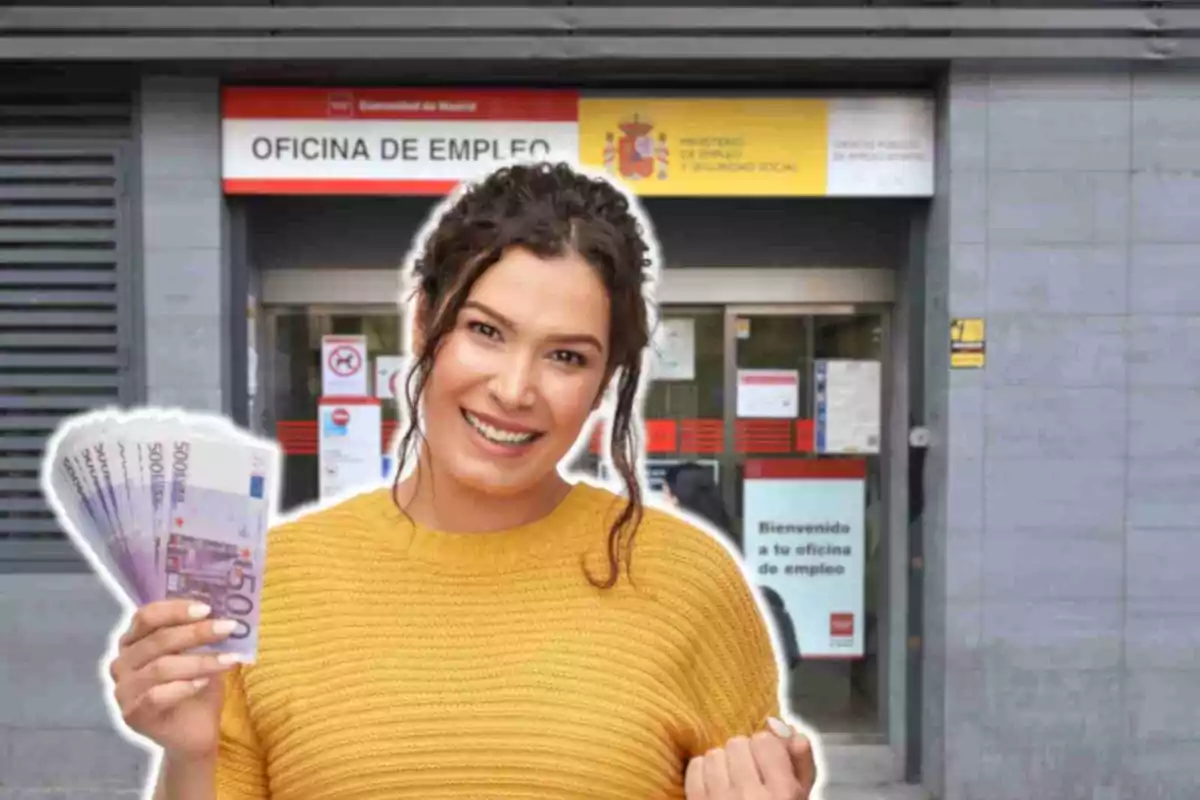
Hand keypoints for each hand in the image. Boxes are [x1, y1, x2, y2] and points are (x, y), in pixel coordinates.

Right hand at [107, 599, 239, 760]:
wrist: (194, 732)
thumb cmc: (196, 686)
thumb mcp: (201, 654)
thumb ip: (202, 633)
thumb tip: (223, 612)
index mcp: (134, 641)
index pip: (146, 616)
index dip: (176, 609)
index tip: (207, 608)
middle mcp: (122, 663)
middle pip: (157, 640)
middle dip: (196, 632)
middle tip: (227, 628)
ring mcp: (124, 690)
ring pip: (161, 667)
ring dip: (200, 661)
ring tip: (229, 660)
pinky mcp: (133, 715)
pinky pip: (156, 696)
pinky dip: (183, 687)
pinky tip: (204, 683)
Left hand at [685, 719, 816, 799]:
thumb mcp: (800, 799)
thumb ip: (801, 764)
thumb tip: (789, 730)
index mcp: (783, 794)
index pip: (765, 741)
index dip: (766, 748)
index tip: (766, 762)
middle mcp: (751, 796)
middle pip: (738, 743)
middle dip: (743, 755)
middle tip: (748, 773)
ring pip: (715, 754)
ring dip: (722, 763)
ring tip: (730, 780)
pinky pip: (695, 768)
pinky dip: (702, 772)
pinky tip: (714, 786)